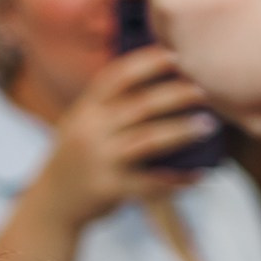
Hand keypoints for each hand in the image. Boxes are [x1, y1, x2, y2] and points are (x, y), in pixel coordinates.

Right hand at [32, 45, 218, 229]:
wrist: (52, 205)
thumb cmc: (77, 157)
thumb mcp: (82, 122)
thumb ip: (109, 102)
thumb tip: (153, 73)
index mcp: (86, 108)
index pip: (118, 76)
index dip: (148, 62)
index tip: (176, 55)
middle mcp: (91, 130)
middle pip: (140, 105)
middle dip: (175, 95)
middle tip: (203, 91)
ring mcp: (100, 160)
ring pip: (148, 140)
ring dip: (182, 131)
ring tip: (208, 126)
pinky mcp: (109, 190)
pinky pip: (150, 183)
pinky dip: (177, 180)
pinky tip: (199, 175)